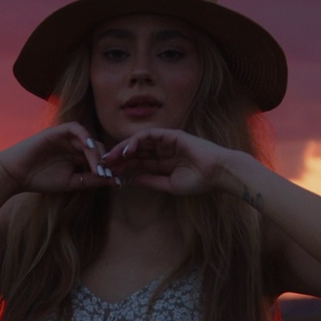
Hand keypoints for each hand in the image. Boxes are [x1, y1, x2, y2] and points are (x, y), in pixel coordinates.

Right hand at [0, 123, 116, 193]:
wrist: (15, 175)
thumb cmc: (40, 179)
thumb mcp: (70, 183)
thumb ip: (90, 180)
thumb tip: (113, 180)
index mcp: (77, 157)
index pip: (99, 157)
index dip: (108, 167)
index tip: (114, 180)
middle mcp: (74, 145)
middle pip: (97, 147)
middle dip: (105, 160)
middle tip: (108, 173)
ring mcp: (66, 137)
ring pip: (88, 139)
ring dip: (96, 152)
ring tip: (99, 166)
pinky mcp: (57, 131)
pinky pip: (75, 128)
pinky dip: (85, 136)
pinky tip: (89, 148)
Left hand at [100, 128, 236, 195]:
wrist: (218, 173)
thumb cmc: (199, 182)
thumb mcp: (169, 185)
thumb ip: (151, 181)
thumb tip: (132, 179)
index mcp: (164, 163)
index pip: (139, 164)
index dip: (124, 168)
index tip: (109, 175)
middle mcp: (164, 151)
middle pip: (136, 152)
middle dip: (118, 158)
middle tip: (102, 164)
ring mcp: (167, 142)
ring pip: (139, 142)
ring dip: (123, 149)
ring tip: (110, 158)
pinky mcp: (171, 134)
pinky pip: (149, 135)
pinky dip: (136, 141)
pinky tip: (126, 150)